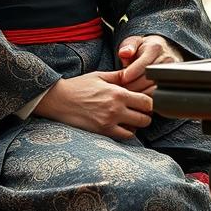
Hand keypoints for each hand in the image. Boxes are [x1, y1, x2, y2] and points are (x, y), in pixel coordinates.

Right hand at [35, 72, 152, 139]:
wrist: (59, 100)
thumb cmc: (79, 86)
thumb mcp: (100, 76)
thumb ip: (119, 76)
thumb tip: (133, 73)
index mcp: (118, 93)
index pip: (147, 102)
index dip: (151, 103)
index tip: (147, 102)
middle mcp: (116, 108)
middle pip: (145, 118)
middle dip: (146, 115)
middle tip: (140, 112)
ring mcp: (109, 122)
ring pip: (136, 129)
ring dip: (137, 125)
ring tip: (130, 119)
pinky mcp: (102, 131)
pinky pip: (123, 136)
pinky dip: (126, 132)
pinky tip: (121, 125)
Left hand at [116, 35, 183, 93]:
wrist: (163, 51)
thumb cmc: (144, 48)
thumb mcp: (134, 42)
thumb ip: (128, 46)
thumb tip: (124, 53)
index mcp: (155, 48)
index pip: (143, 65)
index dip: (131, 74)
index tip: (122, 79)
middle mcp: (166, 60)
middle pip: (148, 79)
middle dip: (133, 86)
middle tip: (122, 89)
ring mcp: (171, 72)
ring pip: (154, 89)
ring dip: (140, 93)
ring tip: (129, 93)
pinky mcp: (172, 83)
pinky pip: (160, 94)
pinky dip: (147, 97)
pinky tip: (139, 96)